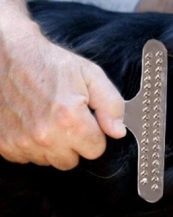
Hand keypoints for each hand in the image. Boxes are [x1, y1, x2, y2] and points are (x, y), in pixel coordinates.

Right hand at [0, 26, 125, 169]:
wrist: (8, 56)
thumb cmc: (49, 64)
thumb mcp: (91, 76)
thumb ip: (111, 105)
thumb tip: (118, 132)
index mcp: (69, 118)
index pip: (95, 150)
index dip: (94, 134)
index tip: (86, 120)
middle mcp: (44, 135)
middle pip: (72, 161)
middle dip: (74, 143)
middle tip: (66, 119)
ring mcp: (21, 142)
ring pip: (49, 161)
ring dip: (52, 145)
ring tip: (48, 118)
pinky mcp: (4, 145)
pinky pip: (27, 158)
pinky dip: (32, 145)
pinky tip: (31, 123)